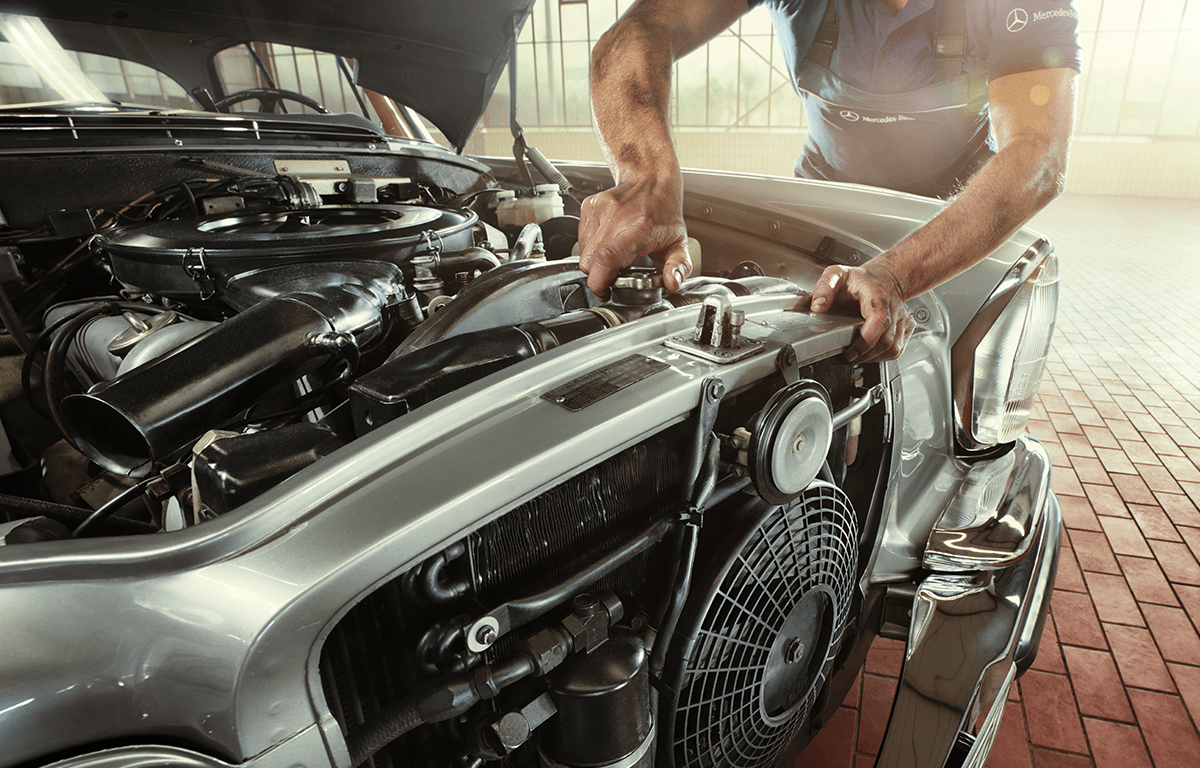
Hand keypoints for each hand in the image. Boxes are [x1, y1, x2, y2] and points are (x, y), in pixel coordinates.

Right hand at [577, 176, 691, 296]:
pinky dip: (591, 247)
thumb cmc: (663, 211)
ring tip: (613, 256)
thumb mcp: (679, 241)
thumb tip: (672, 283)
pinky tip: (607, 242)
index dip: (599, 281)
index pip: (607, 258)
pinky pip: (581, 238)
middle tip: (612, 276)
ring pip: (582, 251)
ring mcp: (600, 209)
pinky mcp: (589, 207)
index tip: (605, 291)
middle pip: (589, 260)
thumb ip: (680, 266)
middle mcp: (616, 216)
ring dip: (594, 261)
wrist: (651, 179)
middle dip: (597, 276)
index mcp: (638, 228)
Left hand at [806, 261, 914, 362]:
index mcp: (877, 297)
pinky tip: (867, 354)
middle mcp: (894, 309)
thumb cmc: (861, 279)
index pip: (879, 323)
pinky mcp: (907, 328)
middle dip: (862, 356)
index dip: (865, 342)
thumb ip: (824, 287)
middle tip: (843, 358)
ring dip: (870, 358)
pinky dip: (880, 356)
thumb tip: (817, 306)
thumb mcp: (837, 274)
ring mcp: (902, 320)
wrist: (884, 278)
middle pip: (885, 342)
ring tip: (852, 357)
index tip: (849, 353)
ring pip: (892, 349)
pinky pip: (896, 350)